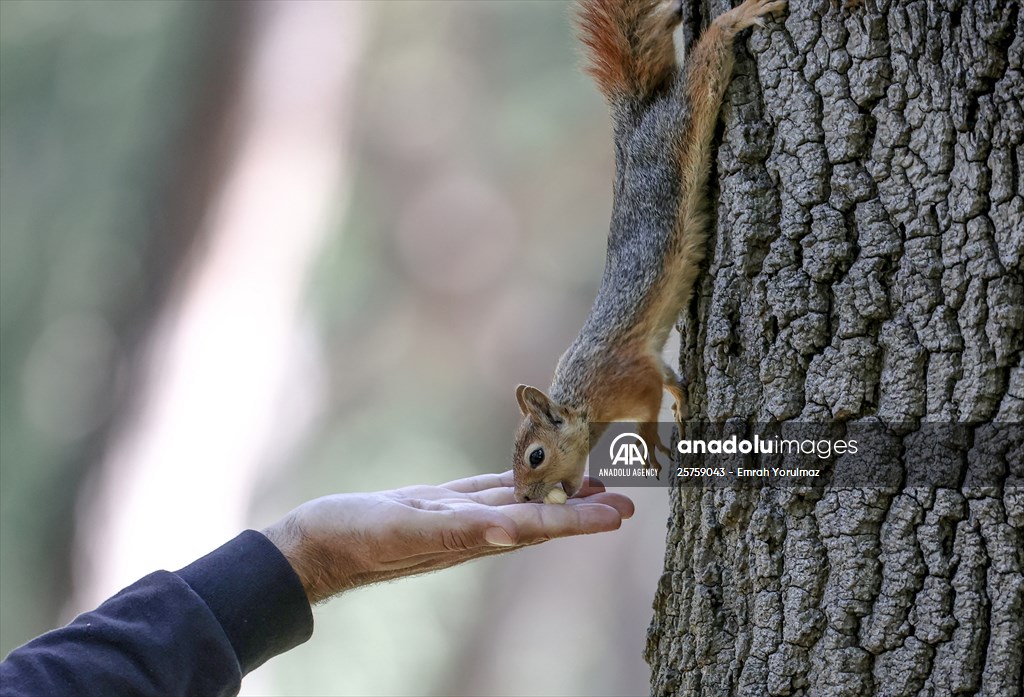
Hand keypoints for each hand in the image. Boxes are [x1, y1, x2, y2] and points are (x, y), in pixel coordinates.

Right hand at [262, 471, 633, 603]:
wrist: (318, 544)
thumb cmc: (359, 539)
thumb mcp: (409, 530)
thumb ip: (460, 529)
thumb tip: (513, 530)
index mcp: (473, 536)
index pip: (540, 527)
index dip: (582, 520)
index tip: (621, 514)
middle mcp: (473, 530)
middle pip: (540, 518)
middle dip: (583, 510)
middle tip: (625, 499)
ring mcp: (455, 517)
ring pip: (518, 503)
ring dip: (556, 496)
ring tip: (590, 484)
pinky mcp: (437, 504)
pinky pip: (486, 490)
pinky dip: (513, 483)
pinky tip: (527, 478)